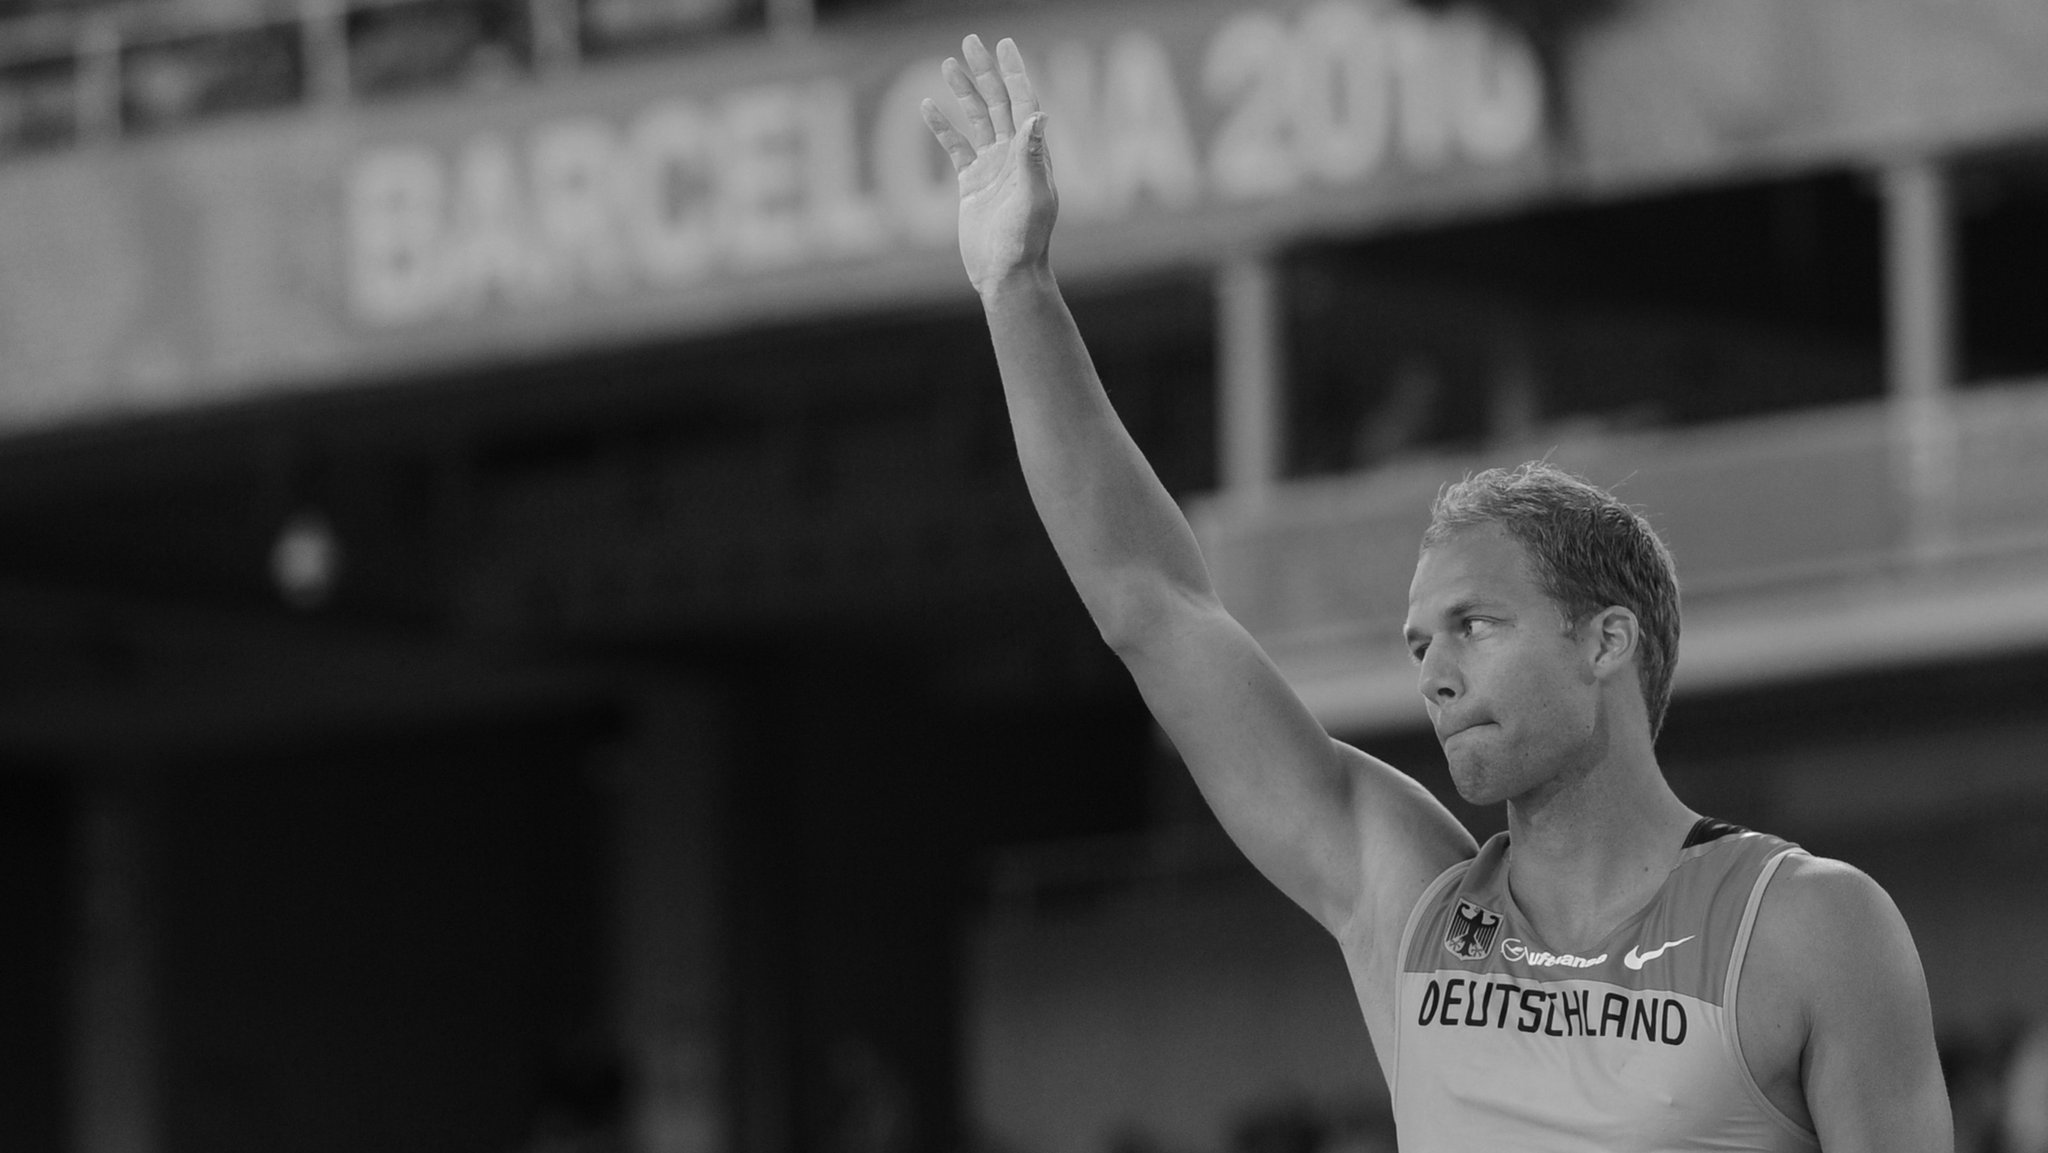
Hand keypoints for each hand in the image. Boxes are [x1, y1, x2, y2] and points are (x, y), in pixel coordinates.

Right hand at [921, 35, 1057, 298]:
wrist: (1005, 274)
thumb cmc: (1025, 241)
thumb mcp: (1032, 198)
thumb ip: (1032, 157)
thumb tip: (1037, 116)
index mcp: (1032, 155)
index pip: (1023, 103)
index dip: (1014, 73)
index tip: (1004, 45)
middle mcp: (1013, 156)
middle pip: (997, 103)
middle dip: (985, 72)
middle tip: (970, 42)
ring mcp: (991, 168)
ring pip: (975, 120)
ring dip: (963, 92)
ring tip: (947, 65)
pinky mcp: (971, 183)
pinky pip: (955, 147)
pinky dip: (942, 127)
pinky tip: (928, 107)